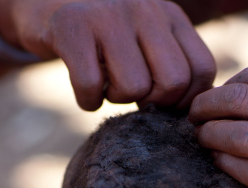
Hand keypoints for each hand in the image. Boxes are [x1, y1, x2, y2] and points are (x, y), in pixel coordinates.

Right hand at [0, 0, 215, 109]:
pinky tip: (85, 90)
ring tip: (106, 84)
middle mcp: (145, 9)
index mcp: (169, 15)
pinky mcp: (73, 27)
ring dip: (117, 99)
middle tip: (132, 95)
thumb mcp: (147, 39)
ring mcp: (109, 15)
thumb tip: (192, 116)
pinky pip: (92, 86)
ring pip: (134, 88)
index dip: (185, 100)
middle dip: (153, 103)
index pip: (202, 69)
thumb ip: (173, 65)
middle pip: (173, 82)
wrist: (45, 2)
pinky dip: (87, 100)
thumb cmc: (105, 36)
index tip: (162, 103)